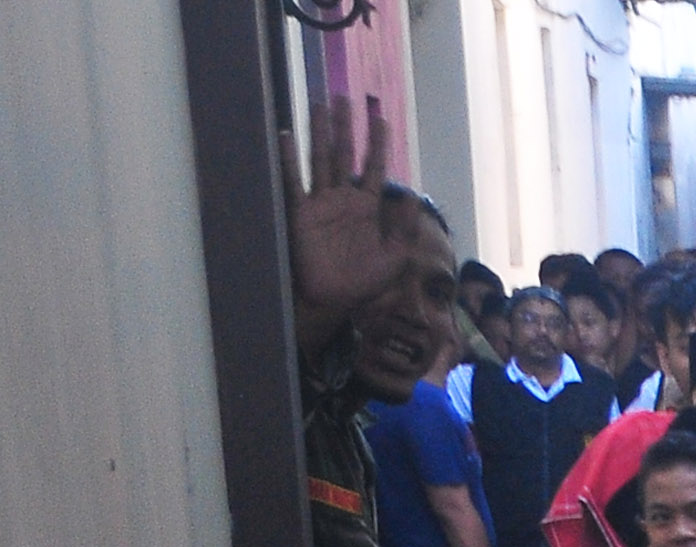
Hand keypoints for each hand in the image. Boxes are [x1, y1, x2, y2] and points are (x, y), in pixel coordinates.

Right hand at [285, 98, 427, 346]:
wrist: (334, 299)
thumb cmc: (365, 282)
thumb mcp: (394, 256)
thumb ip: (403, 227)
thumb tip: (409, 194)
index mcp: (367, 207)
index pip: (375, 167)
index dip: (378, 144)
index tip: (381, 118)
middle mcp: (343, 198)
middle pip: (345, 154)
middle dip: (346, 127)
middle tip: (345, 97)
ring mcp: (320, 202)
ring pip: (320, 158)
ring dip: (320, 132)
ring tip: (320, 105)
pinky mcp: (300, 211)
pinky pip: (293, 180)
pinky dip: (288, 158)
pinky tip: (285, 135)